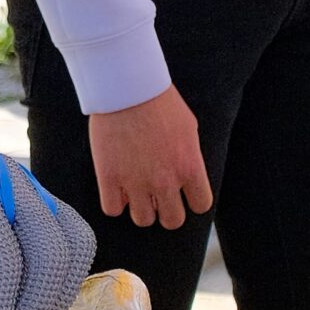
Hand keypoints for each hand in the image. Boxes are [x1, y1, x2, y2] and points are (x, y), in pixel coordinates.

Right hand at [89, 86, 211, 229]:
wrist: (126, 87)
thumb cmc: (159, 101)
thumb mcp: (189, 128)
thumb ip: (190, 157)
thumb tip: (187, 175)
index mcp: (189, 167)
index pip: (201, 205)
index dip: (192, 200)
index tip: (184, 193)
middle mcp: (165, 181)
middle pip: (173, 221)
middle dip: (167, 210)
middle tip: (159, 196)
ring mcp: (135, 182)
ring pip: (143, 220)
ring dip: (141, 208)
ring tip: (136, 192)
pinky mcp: (109, 178)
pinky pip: (112, 210)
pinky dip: (115, 203)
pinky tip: (116, 188)